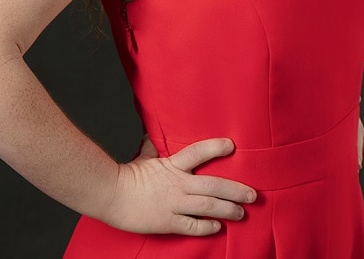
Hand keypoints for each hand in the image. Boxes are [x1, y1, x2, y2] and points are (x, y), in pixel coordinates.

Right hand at [102, 137, 256, 235]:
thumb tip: (154, 138)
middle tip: (252, 194)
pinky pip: (192, 225)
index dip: (215, 148)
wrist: (111, 195)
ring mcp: (174, 204)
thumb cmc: (126, 175)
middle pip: (213, 186)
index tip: (232, 146)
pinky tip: (218, 227)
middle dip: (235, 190)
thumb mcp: (143, 157)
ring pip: (208, 207)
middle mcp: (178, 184)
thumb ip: (153, 149)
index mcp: (172, 165)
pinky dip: (206, 226)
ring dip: (227, 209)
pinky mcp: (168, 222)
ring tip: (242, 212)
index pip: (198, 152)